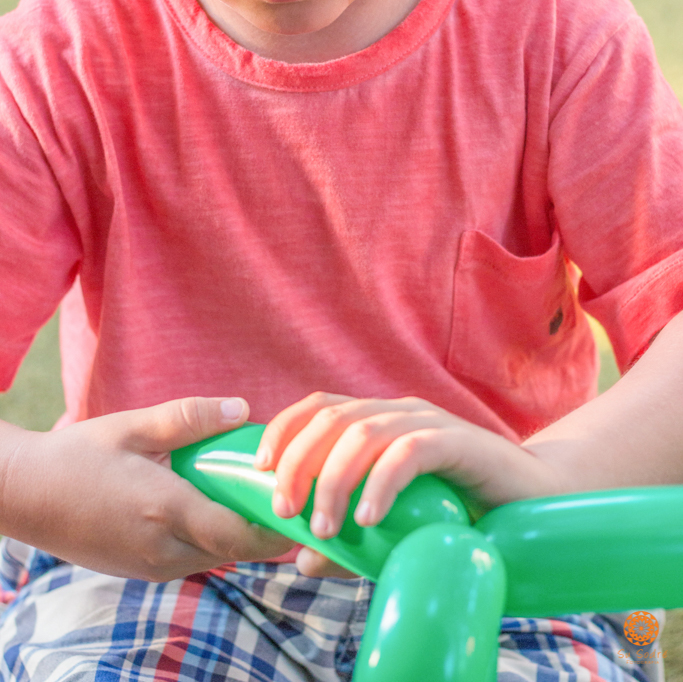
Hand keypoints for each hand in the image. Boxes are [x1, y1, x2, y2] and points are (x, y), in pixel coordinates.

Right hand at [0, 397, 293, 580]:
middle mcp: (163, 550)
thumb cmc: (78, 457)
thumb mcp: (133, 427)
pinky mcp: (142, 572)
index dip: (278, 526)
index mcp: (165, 511)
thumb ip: (189, 419)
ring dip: (238, 531)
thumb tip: (241, 409)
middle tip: (285, 488)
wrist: (24, 496)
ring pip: (217, 556)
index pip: (241, 535)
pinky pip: (194, 558)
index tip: (302, 503)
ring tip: (251, 491)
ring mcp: (151, 567)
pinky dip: (213, 537)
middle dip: (264, 525)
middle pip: (236, 550)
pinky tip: (212, 503)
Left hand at [255, 392, 564, 576]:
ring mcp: (431, 422)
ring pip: (364, 432)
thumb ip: (352, 541)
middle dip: (299, 461)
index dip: (284, 430)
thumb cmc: (464, 513)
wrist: (538, 502)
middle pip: (333, 417)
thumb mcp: (396, 529)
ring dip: (334, 479)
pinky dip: (382, 482)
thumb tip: (302, 558)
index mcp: (381, 420)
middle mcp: (401, 411)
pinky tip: (369, 519)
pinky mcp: (460, 441)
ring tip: (327, 528)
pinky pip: (410, 451)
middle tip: (286, 510)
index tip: (258, 470)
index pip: (320, 407)